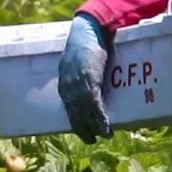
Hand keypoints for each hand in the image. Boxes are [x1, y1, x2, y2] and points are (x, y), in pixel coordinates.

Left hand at [57, 13, 113, 138]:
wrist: (88, 32)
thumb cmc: (85, 45)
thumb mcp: (78, 63)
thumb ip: (79, 74)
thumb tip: (88, 81)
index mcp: (64, 83)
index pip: (68, 107)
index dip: (74, 119)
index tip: (80, 129)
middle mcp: (69, 87)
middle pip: (74, 113)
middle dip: (82, 128)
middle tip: (90, 139)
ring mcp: (79, 86)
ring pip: (85, 113)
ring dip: (94, 127)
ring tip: (103, 136)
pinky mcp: (91, 83)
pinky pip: (95, 106)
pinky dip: (101, 119)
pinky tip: (106, 128)